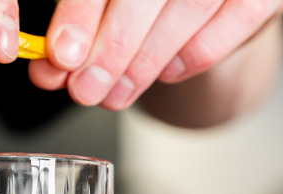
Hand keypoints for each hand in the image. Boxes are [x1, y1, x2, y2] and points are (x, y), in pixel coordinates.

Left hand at [32, 0, 282, 109]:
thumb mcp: (112, 1)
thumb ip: (81, 26)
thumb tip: (51, 67)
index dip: (82, 13)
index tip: (62, 56)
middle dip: (113, 47)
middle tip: (87, 89)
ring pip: (189, 8)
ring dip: (146, 61)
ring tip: (116, 95)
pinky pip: (232, 23)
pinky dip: (193, 54)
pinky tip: (165, 73)